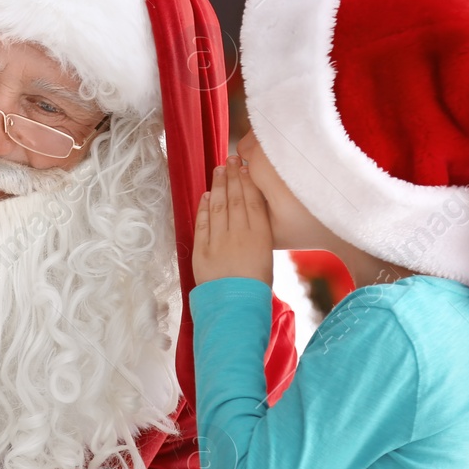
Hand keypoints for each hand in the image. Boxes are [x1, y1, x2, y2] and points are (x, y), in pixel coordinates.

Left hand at [193, 156, 275, 285]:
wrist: (236, 310)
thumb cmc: (256, 287)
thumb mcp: (266, 257)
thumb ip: (259, 234)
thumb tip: (251, 213)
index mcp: (261, 237)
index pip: (253, 201)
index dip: (248, 181)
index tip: (245, 166)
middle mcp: (240, 235)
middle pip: (236, 198)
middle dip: (233, 176)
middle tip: (230, 159)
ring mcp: (219, 242)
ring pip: (219, 207)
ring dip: (218, 186)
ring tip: (218, 170)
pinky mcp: (202, 251)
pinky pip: (203, 224)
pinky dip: (204, 208)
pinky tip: (207, 195)